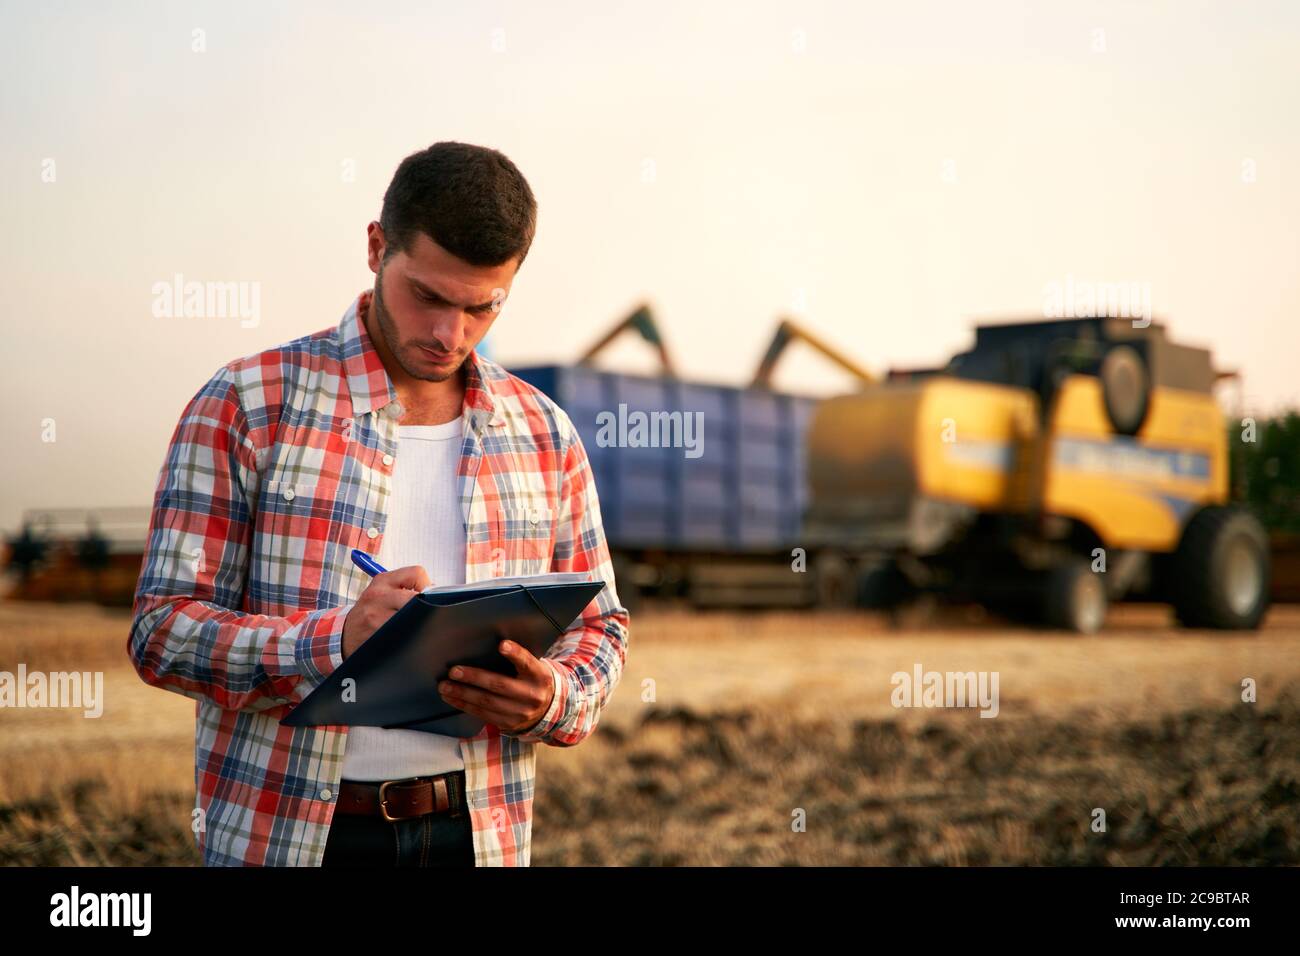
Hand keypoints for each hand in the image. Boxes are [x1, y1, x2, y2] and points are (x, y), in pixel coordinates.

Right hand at [341, 565, 430, 658]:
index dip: (429, 585)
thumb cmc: (373, 611)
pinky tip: (409, 640)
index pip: (417, 573)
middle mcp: (378, 595)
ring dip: (420, 625)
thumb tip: (442, 593)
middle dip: (427, 608)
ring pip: (411, 620)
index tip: (430, 597)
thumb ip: (408, 588)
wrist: (345, 633)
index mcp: (383, 580)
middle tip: (431, 616)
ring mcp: (375, 617)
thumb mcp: (384, 592)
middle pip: (416, 598)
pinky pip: (402, 638)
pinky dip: (410, 639)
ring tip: (420, 628)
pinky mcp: (375, 637)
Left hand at [438, 640, 555, 733]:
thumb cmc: (532, 680)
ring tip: (445, 686)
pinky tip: (452, 698)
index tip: (501, 645)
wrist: (547, 709)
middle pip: (499, 685)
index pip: (527, 663)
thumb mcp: (534, 668)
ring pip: (487, 702)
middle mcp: (531, 695)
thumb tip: (489, 645)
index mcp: (539, 676)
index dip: (515, 654)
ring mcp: (520, 712)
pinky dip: (464, 706)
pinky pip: (483, 714)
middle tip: (453, 671)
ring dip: (462, 694)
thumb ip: (518, 659)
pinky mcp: (508, 724)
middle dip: (474, 678)